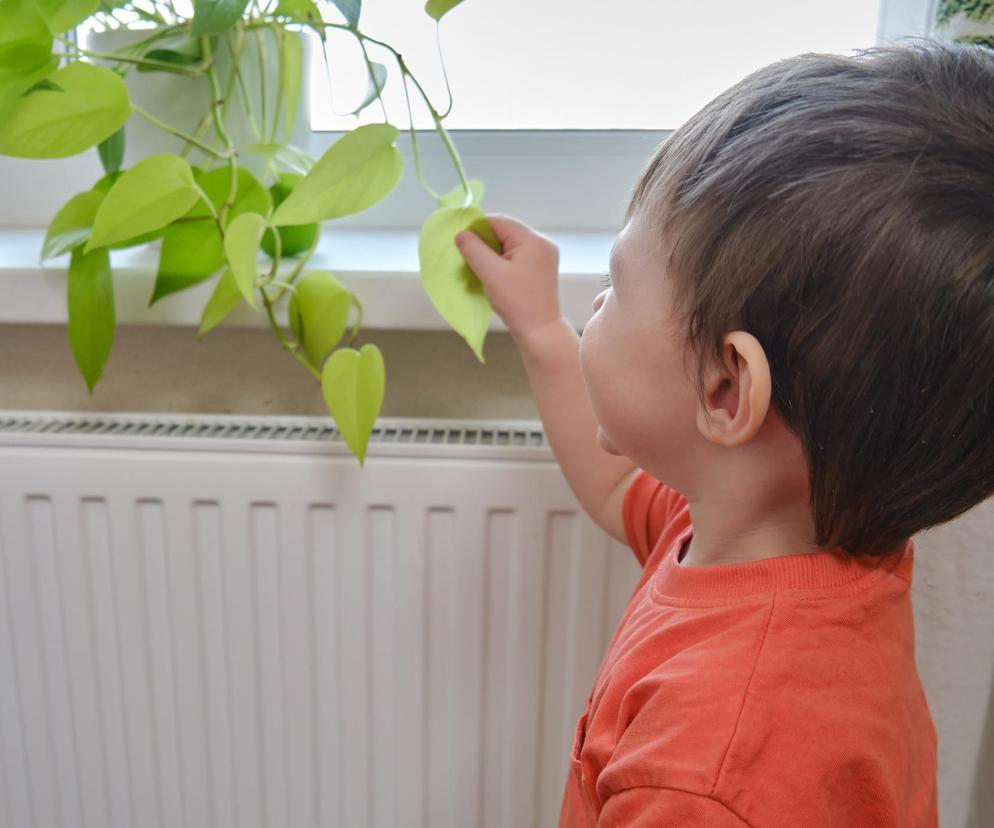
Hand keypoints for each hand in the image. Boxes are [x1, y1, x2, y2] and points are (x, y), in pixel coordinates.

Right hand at [455, 214, 561, 341]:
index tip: (460, 240)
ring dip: (491, 254)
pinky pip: (516, 257)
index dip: (477, 228)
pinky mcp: (540, 269)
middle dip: (484, 243)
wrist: (540, 331)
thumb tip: (461, 234)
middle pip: (505, 232)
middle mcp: (541, 244)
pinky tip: (491, 275)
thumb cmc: (516, 302)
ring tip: (479, 267)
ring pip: (509, 246)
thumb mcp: (490, 273)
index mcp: (533, 240)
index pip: (499, 222)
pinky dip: (501, 263)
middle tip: (468, 256)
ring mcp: (543, 257)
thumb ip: (473, 249)